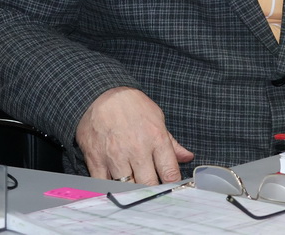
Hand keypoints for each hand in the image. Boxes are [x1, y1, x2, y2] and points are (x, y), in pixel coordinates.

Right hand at [75, 87, 193, 184]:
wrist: (101, 94)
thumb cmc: (133, 106)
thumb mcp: (157, 118)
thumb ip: (172, 143)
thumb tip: (187, 157)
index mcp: (156, 139)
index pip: (169, 173)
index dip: (171, 184)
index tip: (169, 187)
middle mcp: (137, 149)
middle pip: (148, 184)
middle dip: (152, 190)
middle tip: (151, 190)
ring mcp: (115, 156)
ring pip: (127, 187)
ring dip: (132, 190)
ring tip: (134, 189)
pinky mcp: (96, 160)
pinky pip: (103, 184)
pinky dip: (110, 189)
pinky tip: (115, 186)